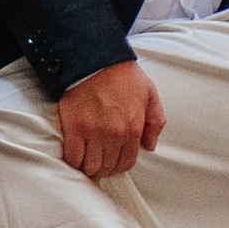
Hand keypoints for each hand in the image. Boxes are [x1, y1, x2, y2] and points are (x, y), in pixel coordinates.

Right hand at [56, 58, 164, 180]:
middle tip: (99, 162)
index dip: (119, 166)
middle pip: (108, 167)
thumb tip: (150, 145)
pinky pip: (73, 157)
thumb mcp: (149, 94)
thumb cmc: (122, 74)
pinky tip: (75, 157)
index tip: (113, 162)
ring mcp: (92, 133)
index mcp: (133, 128)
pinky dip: (73, 162)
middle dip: (104, 169)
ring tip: (87, 162)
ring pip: (90, 166)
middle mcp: (114, 134)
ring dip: (89, 168)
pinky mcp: (74, 128)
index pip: (127, 162)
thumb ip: (155, 121)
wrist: (95, 59)